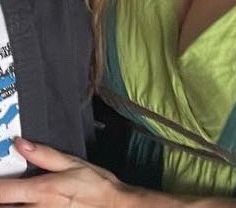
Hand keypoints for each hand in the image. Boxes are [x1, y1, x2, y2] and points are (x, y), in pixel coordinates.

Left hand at [0, 138, 157, 206]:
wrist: (115, 205)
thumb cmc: (95, 184)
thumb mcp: (71, 162)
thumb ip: (44, 154)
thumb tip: (20, 143)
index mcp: (41, 189)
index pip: (4, 190)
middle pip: (5, 207)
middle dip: (2, 198)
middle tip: (6, 189)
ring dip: (10, 205)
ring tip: (13, 197)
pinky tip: (26, 205)